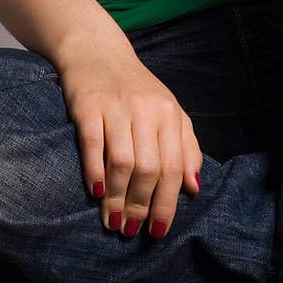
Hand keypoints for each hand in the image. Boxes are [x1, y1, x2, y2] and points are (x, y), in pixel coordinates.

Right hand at [57, 36, 202, 237]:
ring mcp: (116, 107)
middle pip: (149, 168)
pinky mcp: (88, 106)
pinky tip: (96, 193)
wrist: (97, 52)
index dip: (167, 202)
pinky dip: (95, 171)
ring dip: (117, 197)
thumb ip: (185, 147)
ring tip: (113, 221)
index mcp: (169, 114)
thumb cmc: (136, 90)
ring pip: (122, 160)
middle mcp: (146, 110)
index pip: (174, 166)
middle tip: (132, 230)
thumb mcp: (169, 112)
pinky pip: (93, 144)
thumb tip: (194, 188)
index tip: (159, 230)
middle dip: (141, 205)